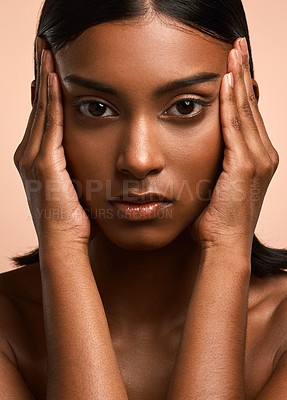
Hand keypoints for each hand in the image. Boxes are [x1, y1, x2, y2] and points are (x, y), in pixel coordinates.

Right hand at [14, 38, 90, 246]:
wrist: (64, 243)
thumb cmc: (74, 218)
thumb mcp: (74, 183)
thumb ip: (75, 163)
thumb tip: (87, 150)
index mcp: (37, 158)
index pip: (41, 114)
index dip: (45, 88)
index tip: (51, 65)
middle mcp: (29, 153)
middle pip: (37, 105)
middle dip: (41, 73)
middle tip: (44, 46)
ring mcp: (33, 158)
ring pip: (40, 109)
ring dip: (44, 78)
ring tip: (46, 51)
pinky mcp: (44, 163)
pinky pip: (50, 124)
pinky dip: (52, 100)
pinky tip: (55, 78)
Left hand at [190, 37, 278, 254]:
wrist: (223, 244)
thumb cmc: (216, 219)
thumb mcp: (217, 183)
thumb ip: (217, 162)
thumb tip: (203, 149)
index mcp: (258, 158)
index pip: (248, 114)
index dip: (241, 87)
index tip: (233, 64)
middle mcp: (264, 155)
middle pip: (251, 106)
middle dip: (243, 74)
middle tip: (237, 46)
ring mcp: (258, 160)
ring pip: (245, 112)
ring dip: (238, 80)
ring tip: (233, 53)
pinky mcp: (244, 167)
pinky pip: (235, 128)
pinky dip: (230, 104)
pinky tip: (225, 81)